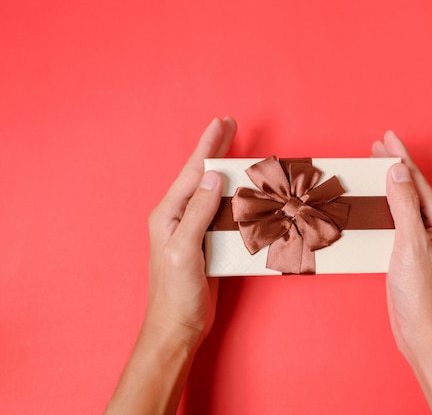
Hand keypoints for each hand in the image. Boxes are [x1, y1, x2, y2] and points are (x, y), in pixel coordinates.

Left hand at [147, 116, 236, 345]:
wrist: (178, 326)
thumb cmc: (175, 293)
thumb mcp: (184, 250)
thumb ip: (197, 212)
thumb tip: (214, 178)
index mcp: (168, 213)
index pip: (193, 172)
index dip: (208, 145)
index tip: (222, 122)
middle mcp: (178, 217)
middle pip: (202, 175)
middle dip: (216, 149)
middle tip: (230, 124)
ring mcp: (192, 229)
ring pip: (214, 191)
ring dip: (229, 171)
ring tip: (241, 151)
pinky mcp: (206, 242)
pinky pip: (222, 212)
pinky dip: (236, 197)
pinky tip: (246, 193)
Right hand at [373, 130, 431, 360]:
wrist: (424, 333)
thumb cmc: (423, 294)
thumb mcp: (411, 244)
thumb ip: (405, 205)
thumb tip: (398, 171)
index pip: (417, 180)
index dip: (401, 157)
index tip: (387, 137)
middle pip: (412, 188)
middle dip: (394, 166)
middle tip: (377, 147)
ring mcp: (423, 242)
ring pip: (403, 204)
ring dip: (388, 185)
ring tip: (374, 169)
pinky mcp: (409, 255)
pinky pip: (396, 222)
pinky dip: (383, 208)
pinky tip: (374, 206)